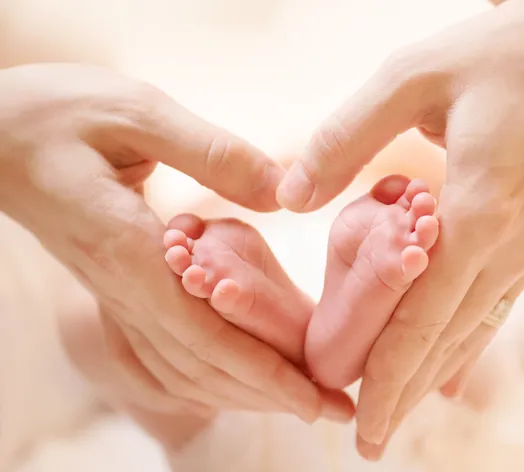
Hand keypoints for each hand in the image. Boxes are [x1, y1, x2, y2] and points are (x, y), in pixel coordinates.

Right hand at [0, 63, 351, 421]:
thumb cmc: (55, 114)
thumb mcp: (137, 113)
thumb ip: (211, 153)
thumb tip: (282, 190)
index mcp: (129, 248)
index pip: (205, 331)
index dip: (264, 371)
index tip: (315, 398)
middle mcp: (122, 285)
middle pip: (201, 363)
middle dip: (268, 392)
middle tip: (331, 409)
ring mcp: (116, 291)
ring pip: (181, 364)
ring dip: (240, 387)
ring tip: (296, 398)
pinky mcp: (116, 284)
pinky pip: (161, 346)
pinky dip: (203, 370)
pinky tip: (232, 376)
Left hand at [276, 0, 523, 456]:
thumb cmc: (500, 53)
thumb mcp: (410, 79)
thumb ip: (345, 138)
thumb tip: (290, 196)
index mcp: (482, 210)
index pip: (424, 318)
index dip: (389, 376)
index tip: (363, 427)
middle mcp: (515, 243)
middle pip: (451, 339)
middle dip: (408, 393)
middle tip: (371, 442)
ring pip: (476, 329)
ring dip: (435, 373)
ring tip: (400, 411)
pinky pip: (496, 303)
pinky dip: (464, 339)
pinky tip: (451, 364)